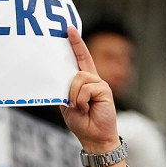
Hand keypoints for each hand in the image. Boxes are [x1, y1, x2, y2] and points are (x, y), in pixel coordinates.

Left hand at [59, 27, 117, 153]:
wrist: (95, 137)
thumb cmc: (81, 122)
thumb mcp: (67, 104)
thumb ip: (65, 90)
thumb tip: (61, 79)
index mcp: (83, 81)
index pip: (80, 58)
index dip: (75, 43)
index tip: (69, 29)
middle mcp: (92, 79)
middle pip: (78, 66)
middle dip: (71, 77)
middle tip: (72, 97)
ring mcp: (99, 83)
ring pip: (78, 79)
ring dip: (74, 96)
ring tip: (80, 108)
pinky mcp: (104, 89)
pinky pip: (85, 88)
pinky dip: (80, 101)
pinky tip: (86, 109)